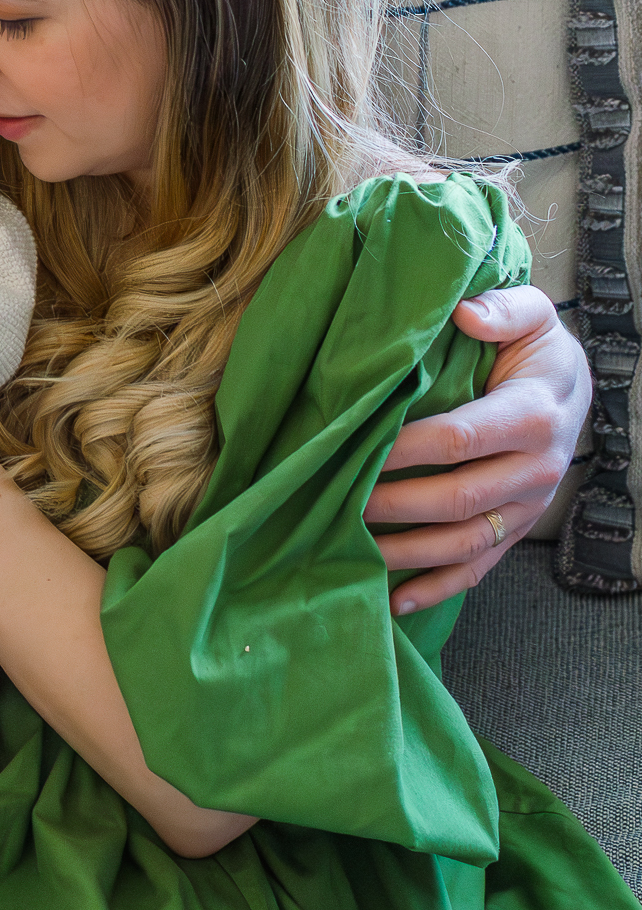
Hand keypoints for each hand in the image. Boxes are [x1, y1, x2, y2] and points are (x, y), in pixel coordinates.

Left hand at [366, 284, 590, 613]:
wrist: (572, 389)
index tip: (355, 447)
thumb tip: (466, 314)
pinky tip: (392, 601)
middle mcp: (536, 470)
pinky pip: (477, 569)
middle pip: (457, 498)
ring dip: (406, 552)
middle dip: (394, 503)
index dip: (405, 448)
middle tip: (337, 499)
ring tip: (352, 550)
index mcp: (533, 415)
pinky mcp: (514, 532)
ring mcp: (525, 508)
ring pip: (464, 543)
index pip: (459, 437)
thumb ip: (505, 308)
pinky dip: (435, 588)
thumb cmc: (536, 350)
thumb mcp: (533, 314)